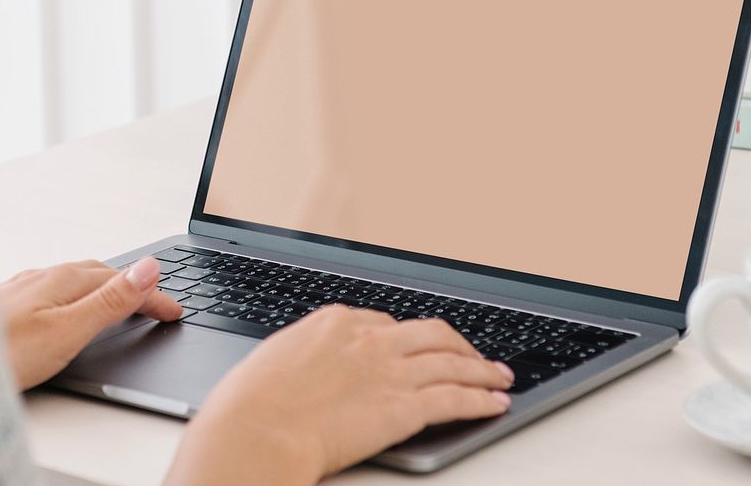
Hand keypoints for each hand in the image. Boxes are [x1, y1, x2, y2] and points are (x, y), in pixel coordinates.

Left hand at [0, 257, 180, 389]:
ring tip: (121, 301)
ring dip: (104, 288)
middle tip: (156, 305)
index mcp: (64, 279)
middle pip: (100, 274)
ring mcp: (20, 288)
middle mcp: (42, 276)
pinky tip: (65, 310)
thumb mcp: (68, 331)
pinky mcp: (3, 304)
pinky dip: (76, 297)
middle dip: (133, 286)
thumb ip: (111, 300)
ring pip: (73, 280)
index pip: (125, 280)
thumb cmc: (0, 355)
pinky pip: (52, 290)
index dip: (154, 296)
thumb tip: (149, 268)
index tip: (175, 311)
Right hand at [165, 305, 512, 484]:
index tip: (419, 348)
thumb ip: (307, 355)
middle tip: (474, 355)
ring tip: (500, 377)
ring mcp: (390, 370)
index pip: (387, 323)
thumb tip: (312, 363)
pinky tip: (494, 403)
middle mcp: (370, 339)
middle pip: (431, 333)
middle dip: (458, 344)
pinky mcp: (405, 407)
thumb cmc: (251, 401)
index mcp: (336, 321)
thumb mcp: (275, 359)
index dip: (410, 338)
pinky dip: (481, 399)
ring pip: (452, 361)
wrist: (257, 429)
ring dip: (482, 369)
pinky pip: (455, 398)